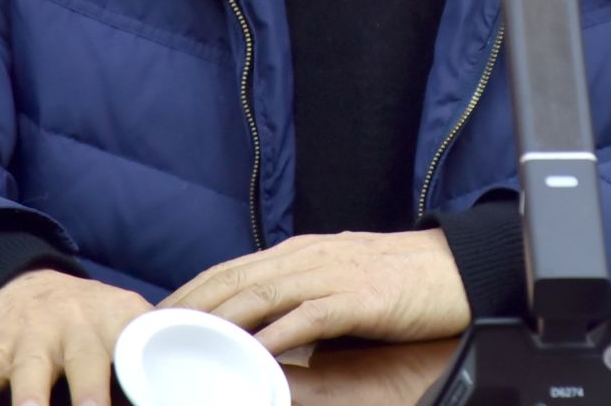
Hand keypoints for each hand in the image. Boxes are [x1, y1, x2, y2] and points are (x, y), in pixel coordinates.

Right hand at [0, 268, 150, 405]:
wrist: (24, 282)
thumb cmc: (89, 320)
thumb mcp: (127, 322)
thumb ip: (156, 347)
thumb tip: (211, 358)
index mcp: (118, 325)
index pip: (139, 355)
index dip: (146, 384)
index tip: (157, 399)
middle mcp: (76, 329)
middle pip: (87, 369)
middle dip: (92, 399)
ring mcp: (31, 339)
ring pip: (30, 375)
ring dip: (31, 401)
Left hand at [159, 229, 470, 357]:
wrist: (457, 269)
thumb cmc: (400, 280)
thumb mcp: (339, 281)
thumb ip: (301, 297)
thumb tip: (265, 327)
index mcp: (299, 252)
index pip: (229, 269)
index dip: (190, 292)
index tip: (156, 317)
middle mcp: (307, 257)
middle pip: (232, 280)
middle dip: (188, 308)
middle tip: (152, 336)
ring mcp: (330, 275)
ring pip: (259, 295)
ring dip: (217, 322)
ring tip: (183, 346)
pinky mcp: (356, 299)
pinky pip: (304, 318)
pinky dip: (273, 337)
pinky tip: (249, 356)